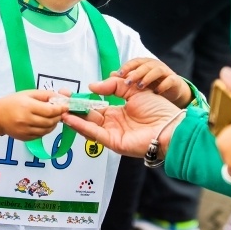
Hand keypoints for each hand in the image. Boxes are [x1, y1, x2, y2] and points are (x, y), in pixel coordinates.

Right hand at [0, 90, 68, 141]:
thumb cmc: (13, 102)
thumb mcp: (28, 93)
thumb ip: (46, 95)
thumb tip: (62, 97)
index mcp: (27, 106)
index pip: (50, 111)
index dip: (61, 109)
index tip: (66, 106)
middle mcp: (26, 120)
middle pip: (50, 121)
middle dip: (58, 117)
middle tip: (61, 112)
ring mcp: (25, 131)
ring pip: (47, 130)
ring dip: (54, 124)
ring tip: (53, 117)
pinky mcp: (25, 138)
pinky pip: (41, 135)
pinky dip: (46, 129)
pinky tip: (45, 123)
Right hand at [61, 77, 184, 158]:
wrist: (171, 126)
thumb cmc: (158, 109)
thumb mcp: (133, 89)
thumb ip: (113, 86)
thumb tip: (92, 87)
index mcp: (118, 112)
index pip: (95, 106)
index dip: (82, 99)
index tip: (68, 92)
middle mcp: (113, 124)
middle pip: (89, 116)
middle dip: (74, 108)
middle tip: (59, 99)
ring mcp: (112, 134)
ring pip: (88, 125)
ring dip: (74, 117)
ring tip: (60, 108)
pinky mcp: (113, 143)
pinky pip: (94, 134)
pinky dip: (81, 126)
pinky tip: (70, 118)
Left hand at [115, 57, 191, 106]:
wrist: (173, 92)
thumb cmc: (153, 85)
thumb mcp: (138, 82)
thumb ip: (126, 78)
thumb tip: (111, 75)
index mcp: (145, 64)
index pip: (135, 62)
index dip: (127, 67)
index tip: (118, 75)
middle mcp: (155, 65)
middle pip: (144, 65)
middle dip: (135, 73)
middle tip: (127, 83)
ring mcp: (165, 72)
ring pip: (156, 70)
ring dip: (147, 77)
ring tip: (140, 87)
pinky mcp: (174, 80)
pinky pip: (169, 80)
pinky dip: (162, 85)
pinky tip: (156, 92)